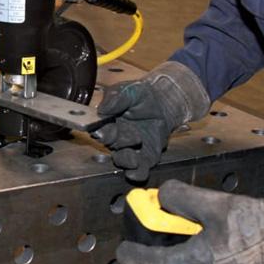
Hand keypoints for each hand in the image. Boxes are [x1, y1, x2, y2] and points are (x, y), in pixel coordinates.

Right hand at [94, 61, 209, 181]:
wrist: (165, 102)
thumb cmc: (142, 96)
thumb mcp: (127, 90)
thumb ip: (115, 98)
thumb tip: (102, 109)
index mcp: (106, 122)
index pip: (98, 128)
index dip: (99, 131)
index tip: (100, 132)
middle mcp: (115, 137)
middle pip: (110, 144)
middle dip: (114, 142)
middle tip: (118, 136)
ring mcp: (129, 149)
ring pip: (121, 159)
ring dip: (124, 160)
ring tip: (131, 158)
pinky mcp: (144, 157)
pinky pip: (139, 169)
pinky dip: (137, 173)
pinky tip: (136, 172)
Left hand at [117, 180, 263, 263]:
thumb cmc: (249, 224)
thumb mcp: (213, 203)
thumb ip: (180, 198)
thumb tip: (159, 196)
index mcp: (194, 262)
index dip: (132, 256)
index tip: (122, 249)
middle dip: (150, 250)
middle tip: (145, 233)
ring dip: (170, 249)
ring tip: (175, 228)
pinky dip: (186, 251)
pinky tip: (193, 234)